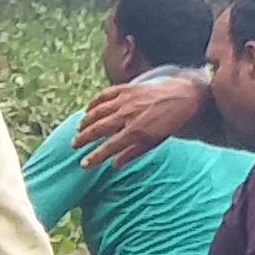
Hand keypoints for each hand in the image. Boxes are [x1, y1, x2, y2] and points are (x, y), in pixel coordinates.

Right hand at [72, 74, 206, 165]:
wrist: (181, 98)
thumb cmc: (166, 124)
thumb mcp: (153, 143)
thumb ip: (132, 153)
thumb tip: (114, 165)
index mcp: (136, 131)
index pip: (109, 147)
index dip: (95, 157)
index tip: (83, 164)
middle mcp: (128, 116)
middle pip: (99, 128)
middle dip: (84, 138)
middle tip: (74, 145)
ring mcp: (126, 100)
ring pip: (98, 111)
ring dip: (86, 121)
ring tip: (78, 129)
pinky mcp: (127, 89)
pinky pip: (105, 95)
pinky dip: (94, 102)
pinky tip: (87, 109)